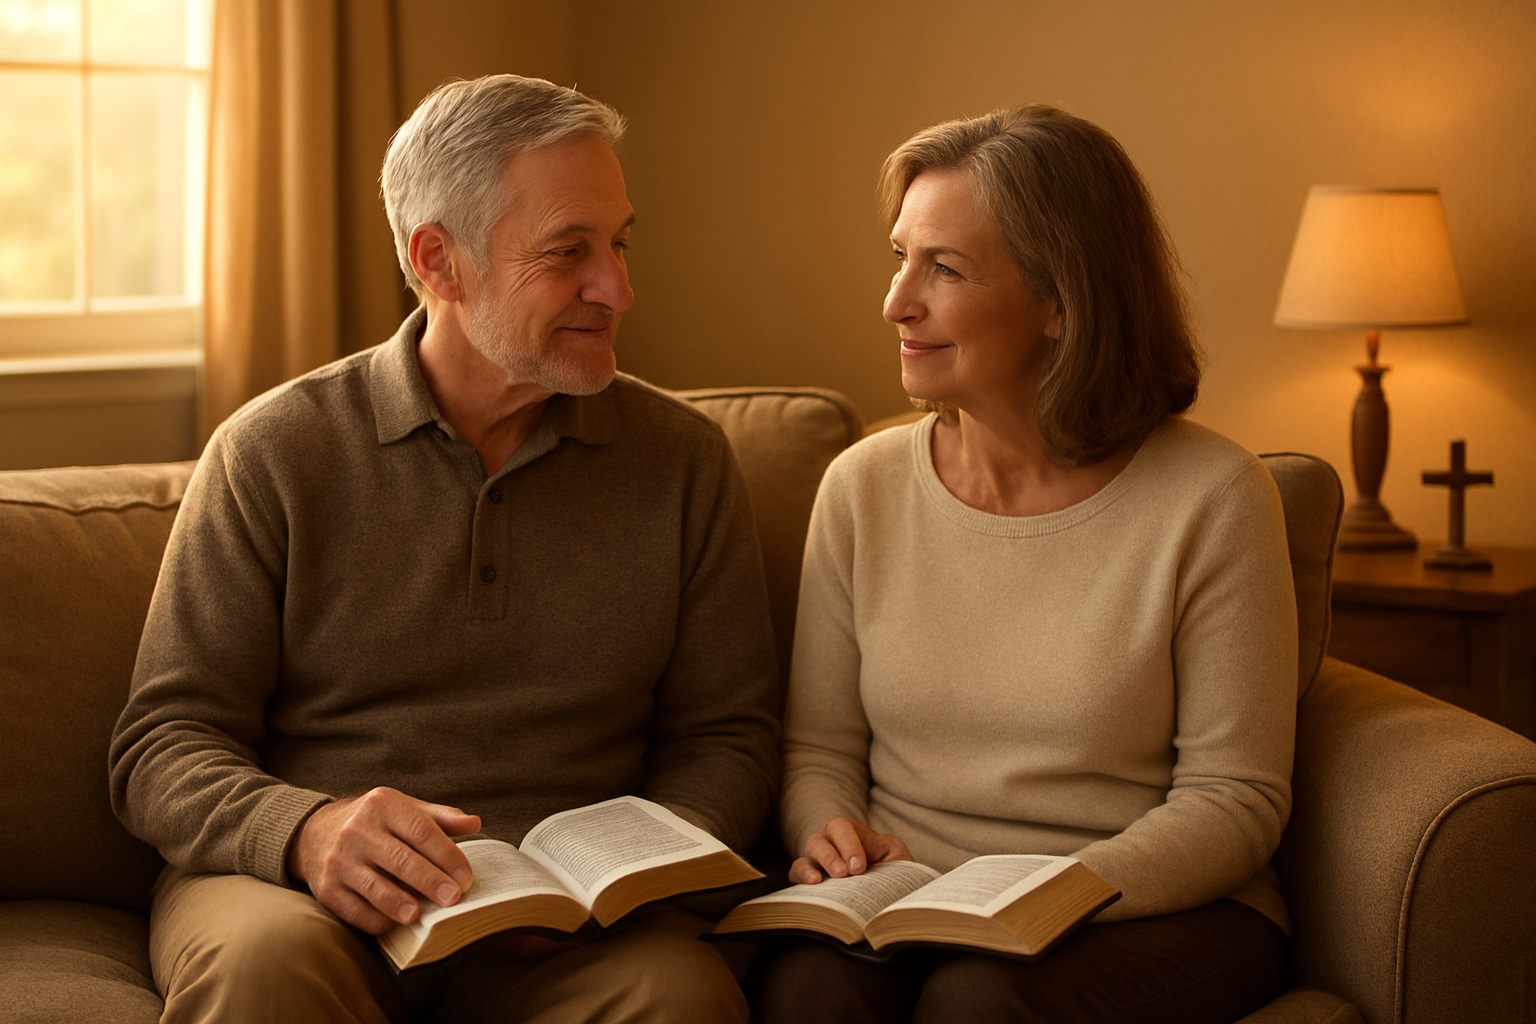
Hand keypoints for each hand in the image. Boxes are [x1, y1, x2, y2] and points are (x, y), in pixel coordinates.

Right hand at [287, 787, 481, 933]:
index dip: (447, 856)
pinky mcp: (326, 888)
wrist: (314, 833)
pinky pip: (353, 909)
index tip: (465, 878)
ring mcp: (339, 860)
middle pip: (401, 859)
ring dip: (399, 903)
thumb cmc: (373, 823)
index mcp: (383, 805)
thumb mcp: (403, 809)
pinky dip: (375, 919)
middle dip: (430, 881)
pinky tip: (393, 924)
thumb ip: (439, 817)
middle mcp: (358, 830)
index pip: (421, 831)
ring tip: (420, 916)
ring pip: (374, 886)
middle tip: (453, 899)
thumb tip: (475, 824)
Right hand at [790, 817, 912, 884]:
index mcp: (848, 830)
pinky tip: (812, 885)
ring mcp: (814, 858)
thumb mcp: (895, 855)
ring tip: (820, 881)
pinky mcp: (805, 875)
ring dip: (812, 868)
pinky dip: (801, 877)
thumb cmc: (886, 864)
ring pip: (806, 856)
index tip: (859, 867)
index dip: (848, 845)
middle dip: (831, 856)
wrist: (878, 882)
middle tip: (844, 874)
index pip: (842, 828)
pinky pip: (796, 873)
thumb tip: (896, 871)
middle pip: (820, 840)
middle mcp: (827, 840)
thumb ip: (896, 857)